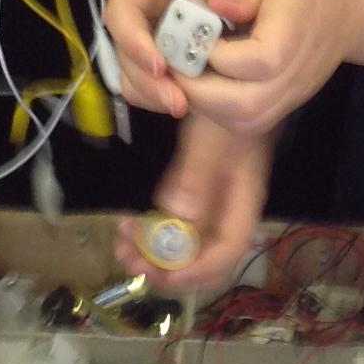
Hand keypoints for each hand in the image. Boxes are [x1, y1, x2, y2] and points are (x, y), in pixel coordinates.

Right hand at [103, 0, 272, 115]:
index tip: (160, 65)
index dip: (134, 42)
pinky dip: (170, 96)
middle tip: (179, 102)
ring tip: (188, 107)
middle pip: (124, 54)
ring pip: (136, 76)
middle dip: (147, 82)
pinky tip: (196, 103)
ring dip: (156, 96)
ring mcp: (150, 38)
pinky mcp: (168, 56)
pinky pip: (157, 83)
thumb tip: (216, 4)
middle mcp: (138, 15)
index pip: (121, 14)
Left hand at [114, 116, 271, 291]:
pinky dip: (151, 231)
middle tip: (127, 256)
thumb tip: (176, 218)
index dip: (194, 272)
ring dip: (152, 251)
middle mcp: (228, 212)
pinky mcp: (194, 195)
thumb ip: (195, 176)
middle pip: (203, 258)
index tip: (157, 272)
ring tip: (121, 240)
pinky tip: (130, 224)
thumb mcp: (209, 140)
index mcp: (241, 204)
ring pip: (185, 245)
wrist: (227, 90)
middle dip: (164, 266)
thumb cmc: (224, 113)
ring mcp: (211, 205)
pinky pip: (174, 225)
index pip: (227, 254)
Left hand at [177, 0, 363, 137]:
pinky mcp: (282, 104)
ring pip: (242, 122)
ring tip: (183, 70)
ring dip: (203, 103)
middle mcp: (294, 77)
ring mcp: (290, 96)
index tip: (188, 30)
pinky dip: (216, 108)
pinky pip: (246, 121)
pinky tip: (203, 78)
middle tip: (171, 60)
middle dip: (197, 89)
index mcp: (293, 38)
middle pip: (243, 107)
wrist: (351, 2)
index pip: (248, 62)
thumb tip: (214, 5)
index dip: (211, 52)